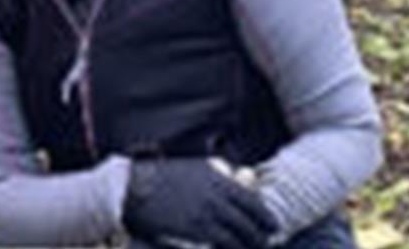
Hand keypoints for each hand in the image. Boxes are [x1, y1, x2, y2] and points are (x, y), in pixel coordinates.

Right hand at [123, 157, 277, 248]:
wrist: (136, 187)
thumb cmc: (162, 176)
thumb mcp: (194, 167)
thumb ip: (217, 174)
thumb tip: (234, 178)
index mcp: (217, 178)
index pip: (251, 200)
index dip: (265, 216)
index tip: (273, 225)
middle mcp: (216, 194)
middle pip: (249, 219)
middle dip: (261, 234)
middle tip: (266, 241)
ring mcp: (207, 212)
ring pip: (240, 233)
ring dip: (250, 243)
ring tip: (252, 248)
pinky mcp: (197, 228)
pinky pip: (224, 242)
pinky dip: (232, 247)